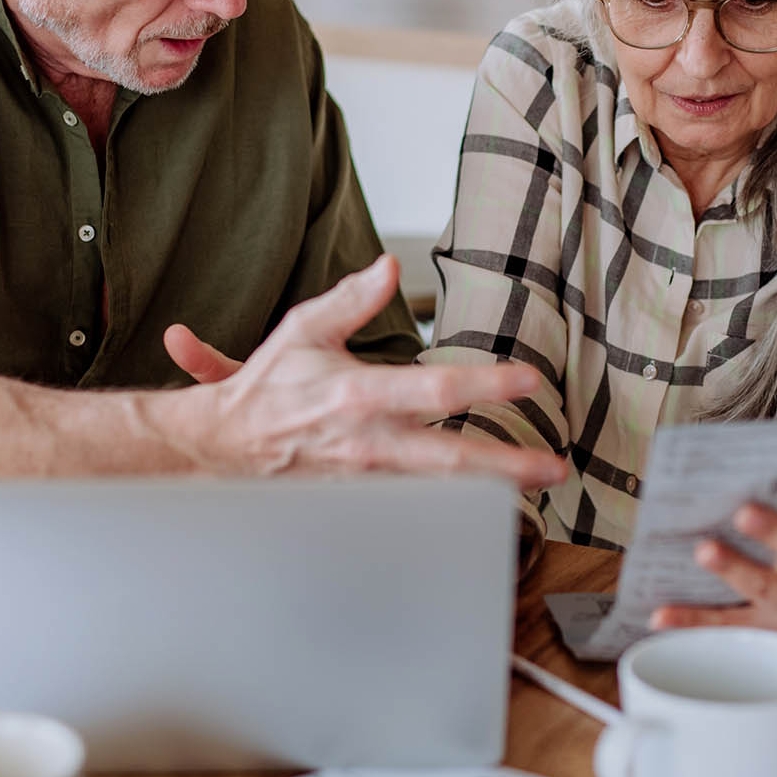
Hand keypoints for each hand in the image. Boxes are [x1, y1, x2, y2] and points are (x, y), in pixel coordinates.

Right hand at [163, 255, 567, 489]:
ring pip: (438, 494)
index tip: (530, 380)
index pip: (435, 391)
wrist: (222, 445)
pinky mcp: (359, 502)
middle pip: (450, 461)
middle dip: (507, 466)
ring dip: (488, 492)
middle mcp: (367, 444)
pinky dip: (450, 509)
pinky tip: (483, 505)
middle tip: (554, 466)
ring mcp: (365, 481)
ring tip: (534, 483)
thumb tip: (388, 267)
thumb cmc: (268, 386)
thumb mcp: (305, 330)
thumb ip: (352, 300)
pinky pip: (412, 508)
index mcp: (358, 395)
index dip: (486, 385)